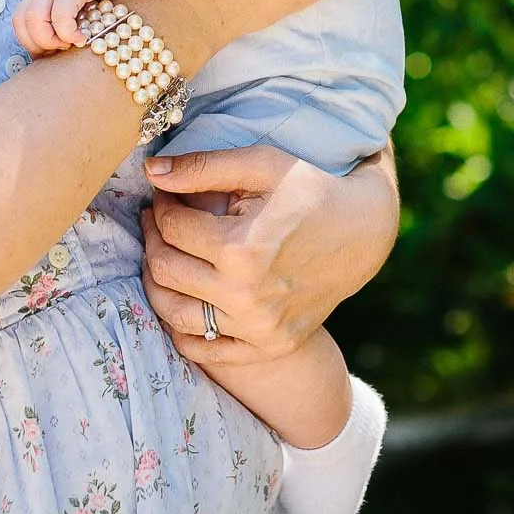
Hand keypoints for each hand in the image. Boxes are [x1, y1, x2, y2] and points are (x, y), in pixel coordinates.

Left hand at [13, 0, 120, 52]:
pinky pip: (60, 17)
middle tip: (58, 50)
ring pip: (34, 20)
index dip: (29, 42)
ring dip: (49, 40)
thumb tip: (60, 41)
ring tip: (68, 44)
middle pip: (22, 22)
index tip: (48, 53)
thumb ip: (59, 12)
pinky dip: (68, 33)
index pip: (18, 21)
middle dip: (37, 44)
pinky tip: (81, 38)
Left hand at [138, 144, 399, 366]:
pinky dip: (179, 325)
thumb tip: (150, 171)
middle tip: (157, 221)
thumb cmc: (311, 191)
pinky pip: (199, 348)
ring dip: (156, 281)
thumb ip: (204, 167)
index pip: (171, 227)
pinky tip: (184, 295)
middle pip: (164, 269)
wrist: (363, 235)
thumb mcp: (263, 166)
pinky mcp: (265, 346)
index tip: (163, 195)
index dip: (160, 205)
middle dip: (151, 239)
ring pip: (172, 312)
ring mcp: (256, 328)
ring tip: (163, 255)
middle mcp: (246, 296)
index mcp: (242, 248)